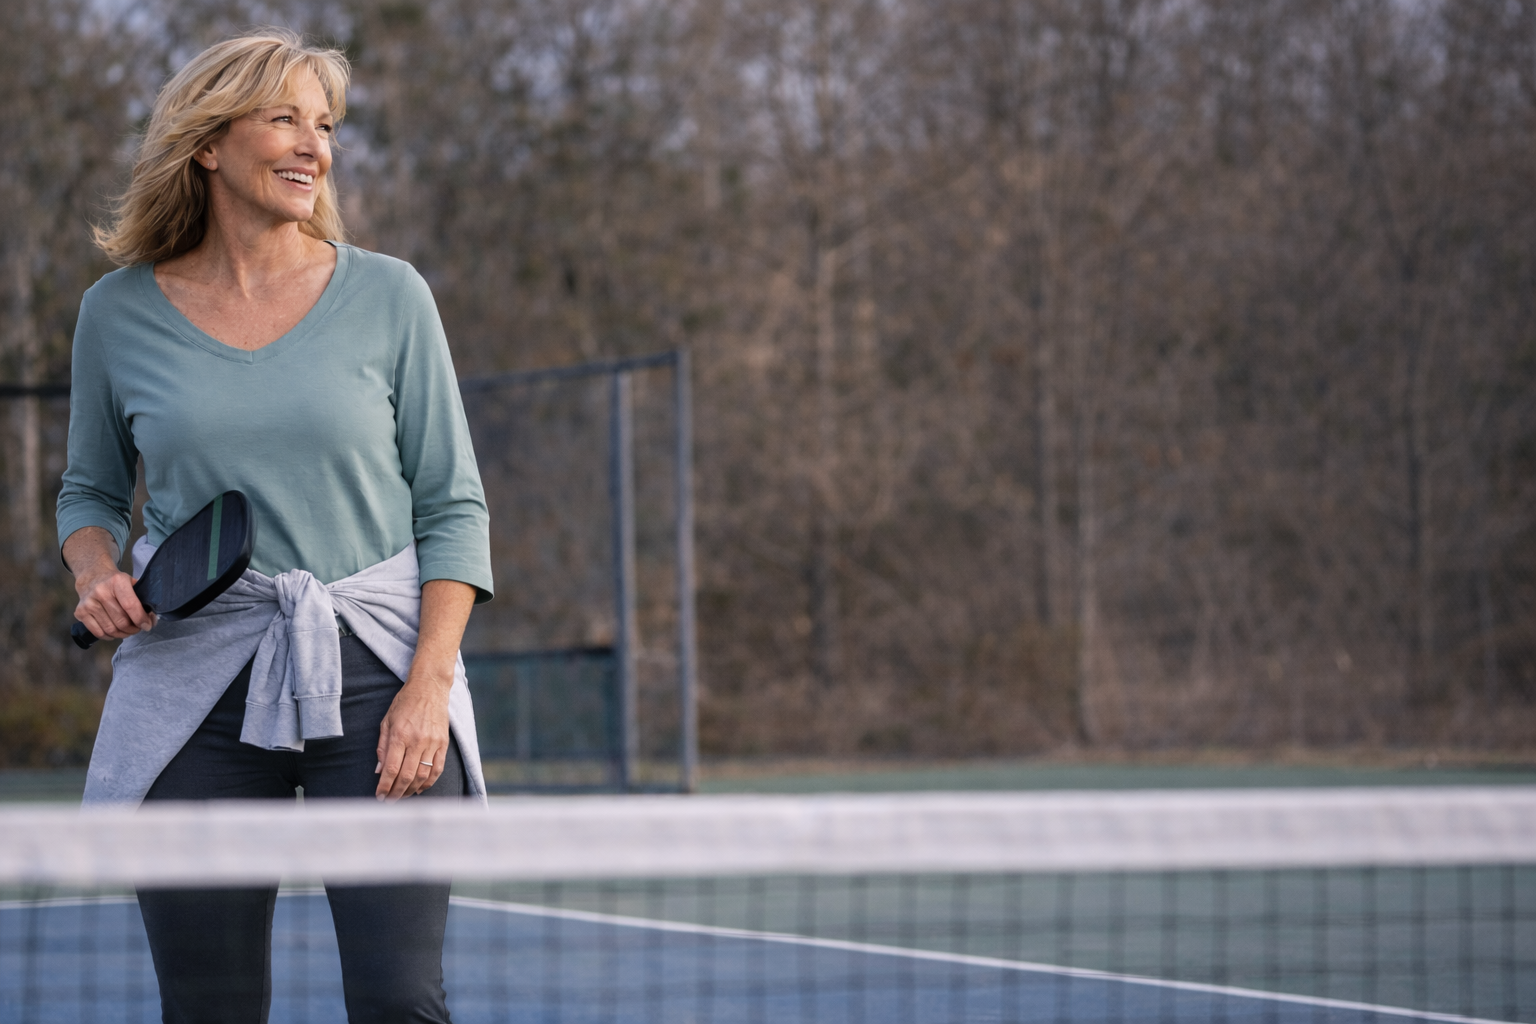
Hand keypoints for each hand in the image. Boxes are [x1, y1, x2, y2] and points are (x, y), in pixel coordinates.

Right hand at [65, 526, 153, 639]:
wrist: (92, 577)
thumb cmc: (116, 583)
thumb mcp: (131, 582)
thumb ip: (143, 598)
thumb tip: (152, 618)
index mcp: (117, 581)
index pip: (131, 606)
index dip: (141, 619)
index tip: (148, 626)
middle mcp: (101, 591)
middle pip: (121, 621)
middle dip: (134, 628)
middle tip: (138, 628)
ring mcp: (88, 603)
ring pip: (111, 629)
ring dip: (123, 634)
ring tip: (128, 630)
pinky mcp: (80, 612)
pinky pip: (98, 632)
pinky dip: (110, 636)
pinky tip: (115, 631)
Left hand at [374, 578, 476, 799]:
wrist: (430, 688)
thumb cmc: (404, 703)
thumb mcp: (386, 721)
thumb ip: (382, 747)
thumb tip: (379, 771)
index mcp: (400, 735)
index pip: (391, 769)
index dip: (384, 786)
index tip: (380, 796)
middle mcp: (417, 741)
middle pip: (406, 776)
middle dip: (396, 793)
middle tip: (389, 802)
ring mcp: (432, 743)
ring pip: (422, 776)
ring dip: (411, 790)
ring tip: (403, 796)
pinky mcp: (443, 743)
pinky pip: (437, 769)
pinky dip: (429, 782)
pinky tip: (420, 788)